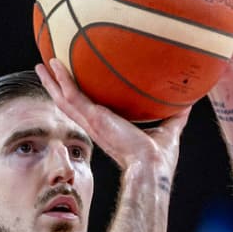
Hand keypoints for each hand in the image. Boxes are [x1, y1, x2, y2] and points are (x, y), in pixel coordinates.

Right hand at [35, 58, 187, 177]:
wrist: (151, 167)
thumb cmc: (159, 157)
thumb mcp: (170, 129)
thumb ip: (177, 114)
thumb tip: (190, 100)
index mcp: (109, 128)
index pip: (89, 111)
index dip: (80, 99)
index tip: (74, 87)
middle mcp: (96, 125)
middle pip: (70, 103)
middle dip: (58, 88)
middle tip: (47, 72)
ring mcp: (91, 122)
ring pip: (65, 99)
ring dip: (52, 82)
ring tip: (41, 66)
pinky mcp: (92, 119)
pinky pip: (72, 96)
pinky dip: (61, 80)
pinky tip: (52, 64)